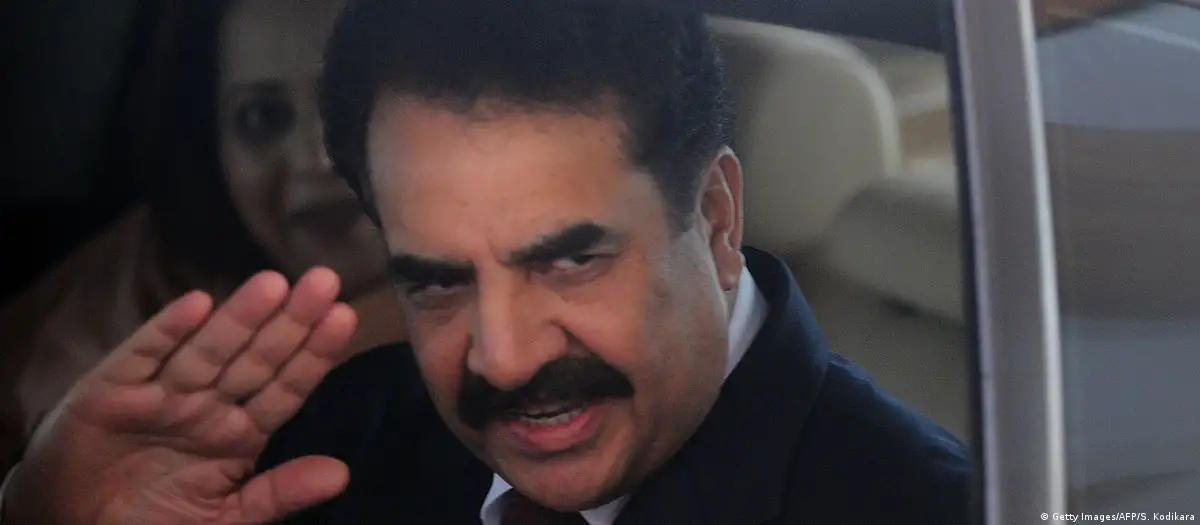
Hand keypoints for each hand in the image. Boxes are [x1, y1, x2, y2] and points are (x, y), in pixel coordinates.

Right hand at [5, 268, 358, 524]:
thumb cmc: (154, 521)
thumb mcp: (227, 518)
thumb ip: (280, 493)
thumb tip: (341, 474)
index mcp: (239, 432)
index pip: (285, 388)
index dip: (314, 355)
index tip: (344, 319)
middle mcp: (206, 404)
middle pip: (255, 359)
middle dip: (290, 322)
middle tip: (325, 282)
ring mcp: (161, 393)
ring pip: (207, 351)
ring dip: (239, 318)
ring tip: (274, 284)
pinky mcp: (111, 390)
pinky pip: (142, 356)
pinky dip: (166, 331)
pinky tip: (197, 305)